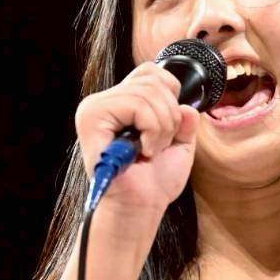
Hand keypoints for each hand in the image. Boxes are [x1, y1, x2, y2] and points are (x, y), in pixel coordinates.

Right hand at [75, 62, 200, 219]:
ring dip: (161, 128)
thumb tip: (187, 106)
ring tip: (150, 150)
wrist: (140, 208)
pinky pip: (137, 105)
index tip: (169, 126)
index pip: (150, 72)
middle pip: (153, 79)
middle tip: (159, 145)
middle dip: (169, 116)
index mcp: (121, 104)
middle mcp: (105, 102)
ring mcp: (95, 108)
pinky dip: (151, 130)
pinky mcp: (92, 117)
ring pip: (147, 93)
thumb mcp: (179, 145)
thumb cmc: (153, 183)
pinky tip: (142, 150)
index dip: (170, 93)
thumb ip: (185, 121)